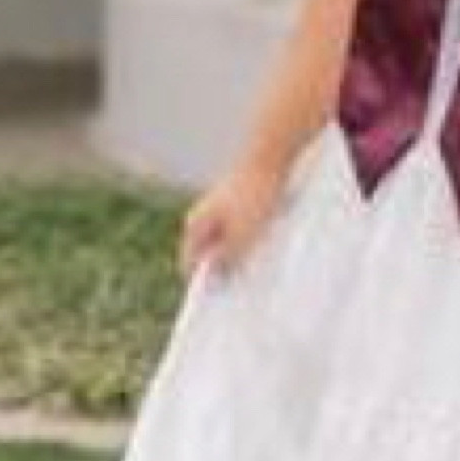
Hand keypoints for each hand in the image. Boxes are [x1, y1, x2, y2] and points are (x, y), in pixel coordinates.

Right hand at [178, 157, 287, 280]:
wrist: (270, 159)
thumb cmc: (255, 195)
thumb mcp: (242, 236)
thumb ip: (227, 258)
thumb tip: (215, 275)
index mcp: (196, 226)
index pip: (189, 264)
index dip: (203, 284)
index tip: (218, 301)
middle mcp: (203, 218)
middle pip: (207, 255)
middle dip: (223, 270)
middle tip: (241, 284)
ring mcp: (219, 210)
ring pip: (224, 244)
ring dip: (238, 255)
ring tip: (256, 262)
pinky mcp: (236, 205)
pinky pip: (238, 232)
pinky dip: (248, 241)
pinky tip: (264, 243)